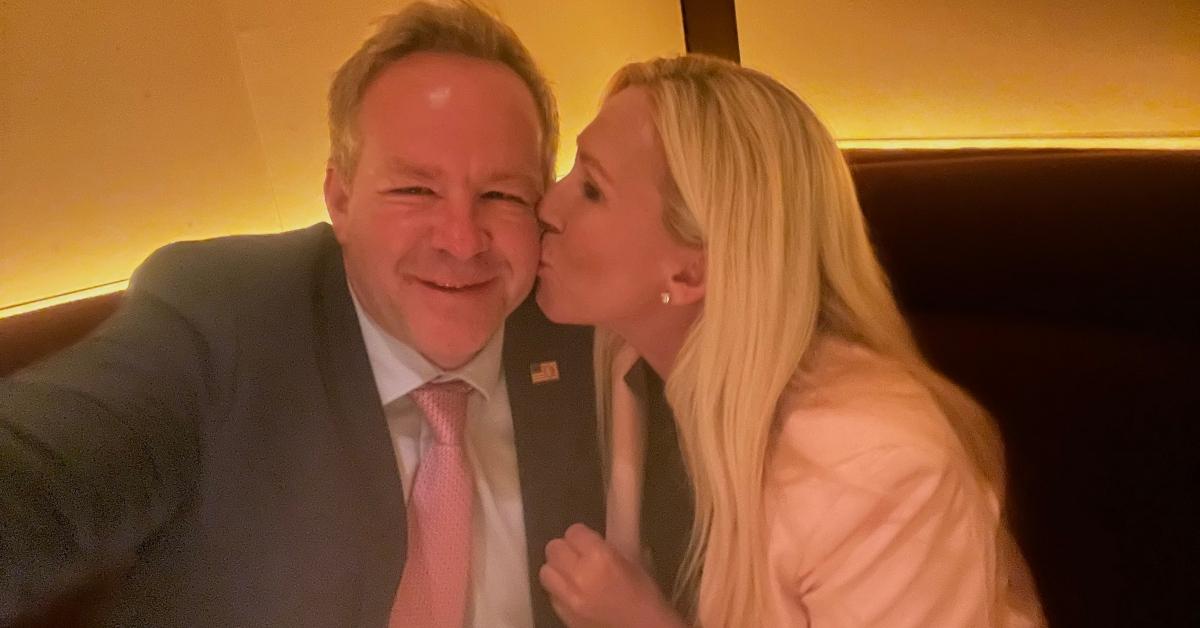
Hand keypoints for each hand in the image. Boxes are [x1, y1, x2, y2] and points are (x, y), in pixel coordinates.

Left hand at [539, 523, 686, 627]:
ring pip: (546, 571)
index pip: (574, 531)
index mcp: (601, 557)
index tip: (589, 541)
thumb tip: (591, 538)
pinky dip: (559, 591)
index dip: (582, 535)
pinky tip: (574, 593)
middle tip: (579, 556)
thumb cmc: (646, 597)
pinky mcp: (563, 615)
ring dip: (558, 569)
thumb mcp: (634, 563)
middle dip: (566, 549)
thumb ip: (608, 548)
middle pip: (554, 548)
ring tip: (572, 574)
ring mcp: (568, 598)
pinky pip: (551, 594)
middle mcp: (579, 575)